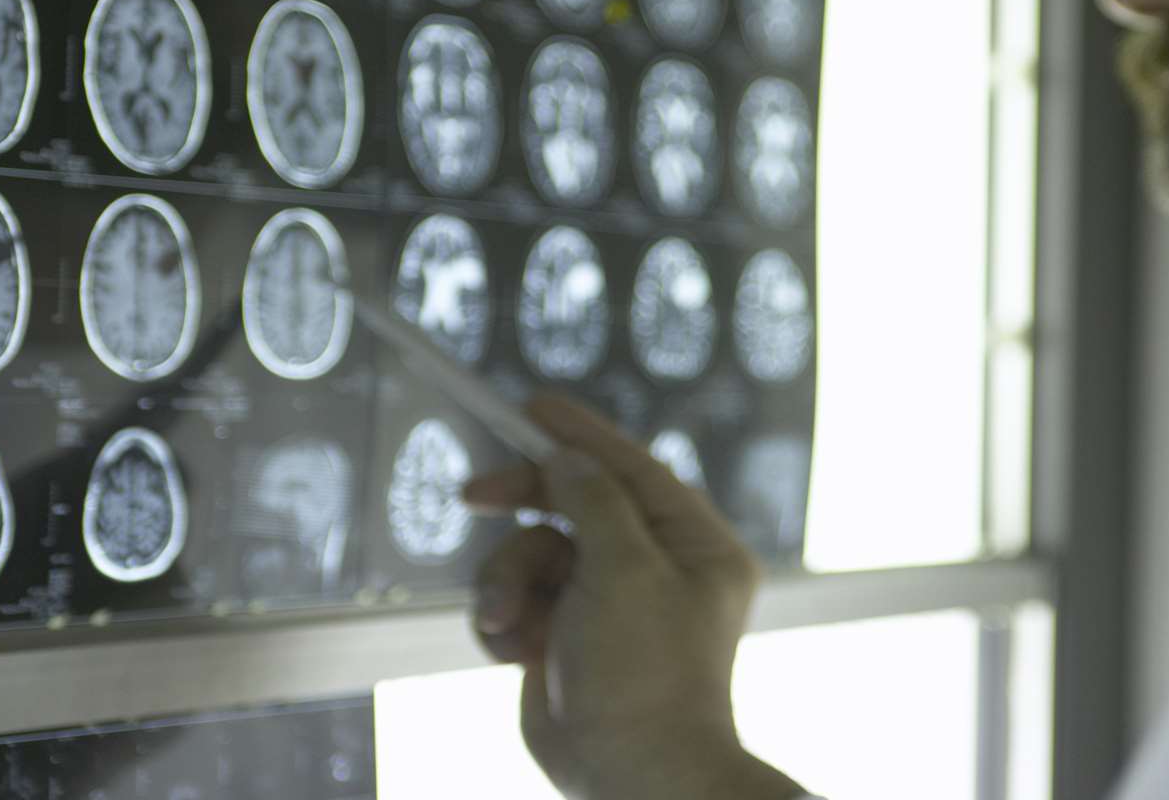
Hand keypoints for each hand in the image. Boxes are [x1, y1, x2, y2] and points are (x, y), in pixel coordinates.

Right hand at [463, 395, 808, 799]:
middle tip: (475, 493)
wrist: (634, 775)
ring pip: (531, 555)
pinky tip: (514, 651)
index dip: (580, 434)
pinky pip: (517, 601)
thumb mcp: (624, 567)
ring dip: (507, 582)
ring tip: (509, 623)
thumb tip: (570, 459)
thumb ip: (594, 499)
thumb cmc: (646, 673)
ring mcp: (605, 606)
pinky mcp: (565, 641)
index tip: (531, 405)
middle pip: (574, 503)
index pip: (633, 467)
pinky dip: (505, 621)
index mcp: (693, 544)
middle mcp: (653, 568)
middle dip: (524, 504)